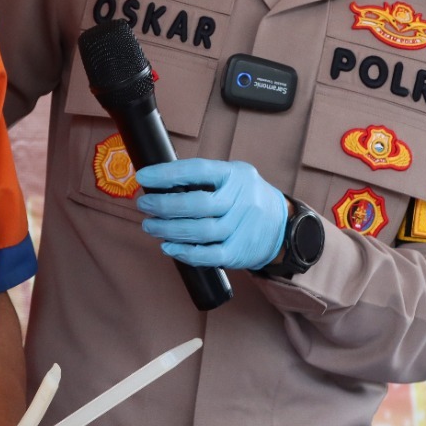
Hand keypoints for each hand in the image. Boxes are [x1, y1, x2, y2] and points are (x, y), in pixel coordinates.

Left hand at [135, 158, 286, 269]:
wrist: (282, 225)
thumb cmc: (246, 196)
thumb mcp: (233, 175)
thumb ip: (204, 177)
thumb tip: (160, 182)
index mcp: (235, 174)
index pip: (197, 170)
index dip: (167, 174)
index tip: (144, 176)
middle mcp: (241, 199)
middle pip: (197, 204)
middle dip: (164, 205)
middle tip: (144, 205)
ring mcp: (242, 227)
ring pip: (200, 231)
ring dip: (168, 230)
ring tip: (150, 226)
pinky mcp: (239, 252)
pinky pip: (208, 255)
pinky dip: (184, 252)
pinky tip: (168, 247)